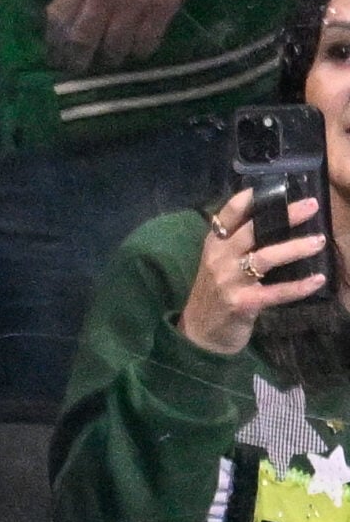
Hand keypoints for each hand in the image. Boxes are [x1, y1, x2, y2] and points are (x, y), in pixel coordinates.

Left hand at [44, 0, 198, 72]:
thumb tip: (63, 16)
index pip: (59, 18)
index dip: (55, 41)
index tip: (56, 53)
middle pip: (83, 39)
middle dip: (77, 59)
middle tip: (77, 68)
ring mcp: (134, 3)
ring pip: (115, 46)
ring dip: (110, 58)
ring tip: (109, 60)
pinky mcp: (163, 8)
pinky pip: (147, 42)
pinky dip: (140, 51)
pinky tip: (137, 51)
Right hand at [177, 188, 326, 354]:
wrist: (200, 335)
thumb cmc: (215, 295)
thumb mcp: (218, 266)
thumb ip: (236, 246)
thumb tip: (273, 224)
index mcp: (213, 246)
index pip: (228, 214)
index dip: (250, 199)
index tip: (275, 186)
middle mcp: (218, 259)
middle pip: (252, 231)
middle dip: (284, 216)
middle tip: (311, 205)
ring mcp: (228, 281)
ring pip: (265, 257)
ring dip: (295, 248)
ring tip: (319, 241)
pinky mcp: (242, 303)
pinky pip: (276, 292)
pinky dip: (299, 286)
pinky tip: (318, 280)